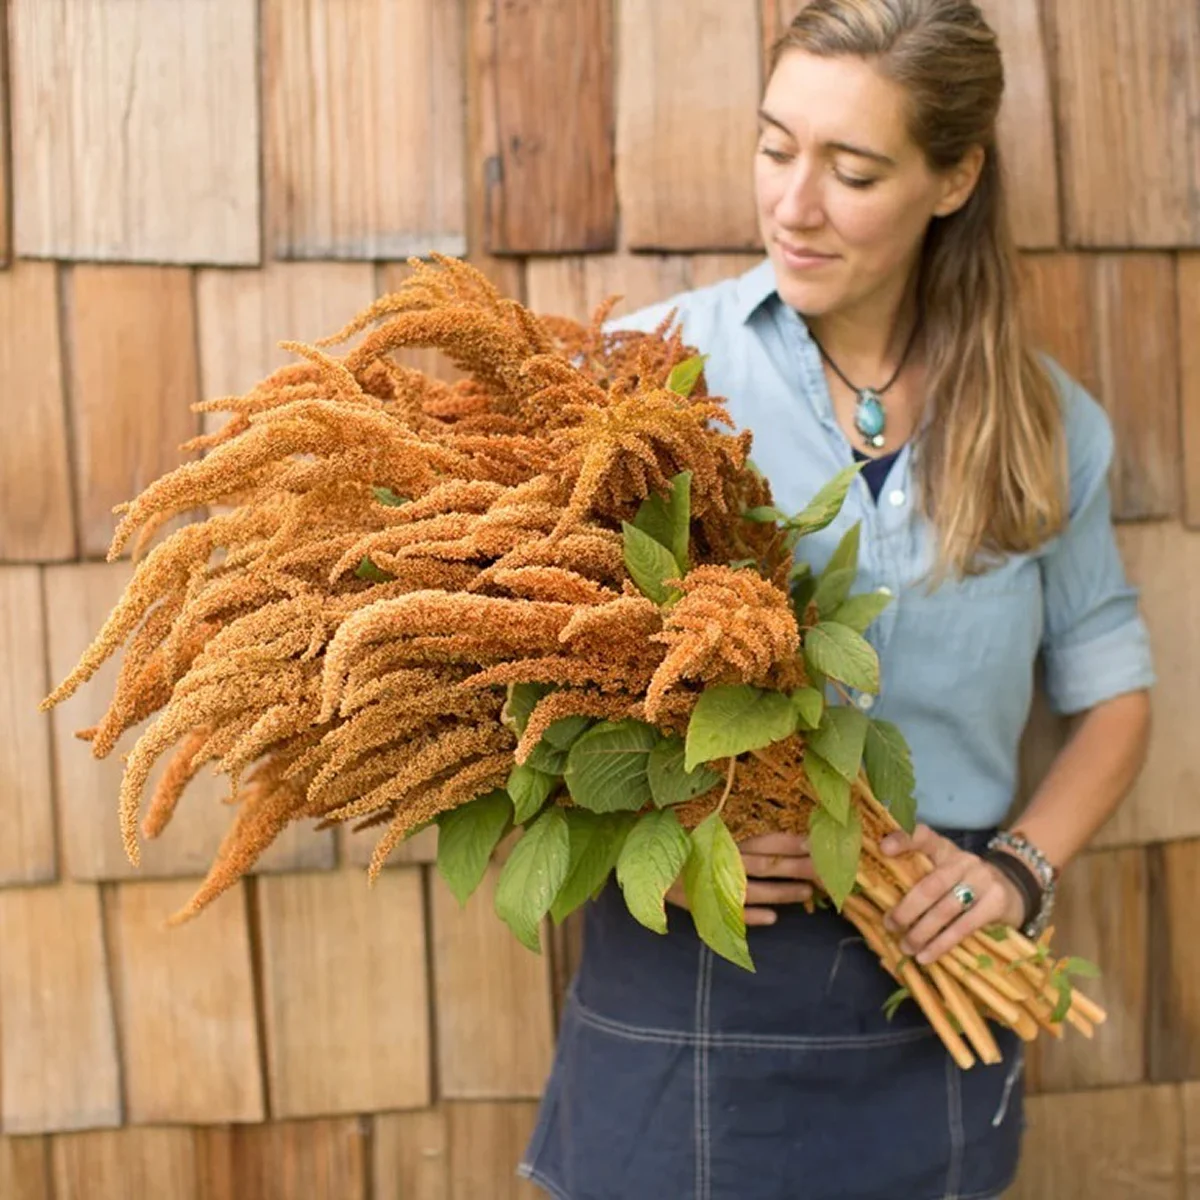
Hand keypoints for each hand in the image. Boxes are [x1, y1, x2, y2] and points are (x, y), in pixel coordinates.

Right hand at [665, 832, 814, 925]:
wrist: (637, 861)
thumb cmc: (671, 836)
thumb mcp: (698, 824)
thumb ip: (727, 825)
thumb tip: (763, 828)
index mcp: (721, 835)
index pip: (765, 840)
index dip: (791, 843)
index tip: (815, 843)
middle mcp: (719, 858)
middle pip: (767, 865)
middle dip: (798, 868)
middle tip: (824, 872)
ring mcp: (710, 883)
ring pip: (755, 890)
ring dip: (782, 893)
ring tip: (806, 894)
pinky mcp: (699, 903)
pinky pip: (731, 915)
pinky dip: (753, 917)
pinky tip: (772, 919)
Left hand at [881, 824, 1025, 963]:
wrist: (1014, 888)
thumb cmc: (964, 881)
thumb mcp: (943, 869)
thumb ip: (919, 875)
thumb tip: (882, 898)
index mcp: (944, 848)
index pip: (922, 836)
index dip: (903, 840)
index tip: (883, 849)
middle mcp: (963, 860)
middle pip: (931, 885)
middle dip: (907, 909)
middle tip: (890, 925)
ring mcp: (982, 880)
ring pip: (945, 909)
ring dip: (922, 932)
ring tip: (906, 946)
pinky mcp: (996, 903)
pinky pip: (964, 927)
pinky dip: (941, 944)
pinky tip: (926, 956)